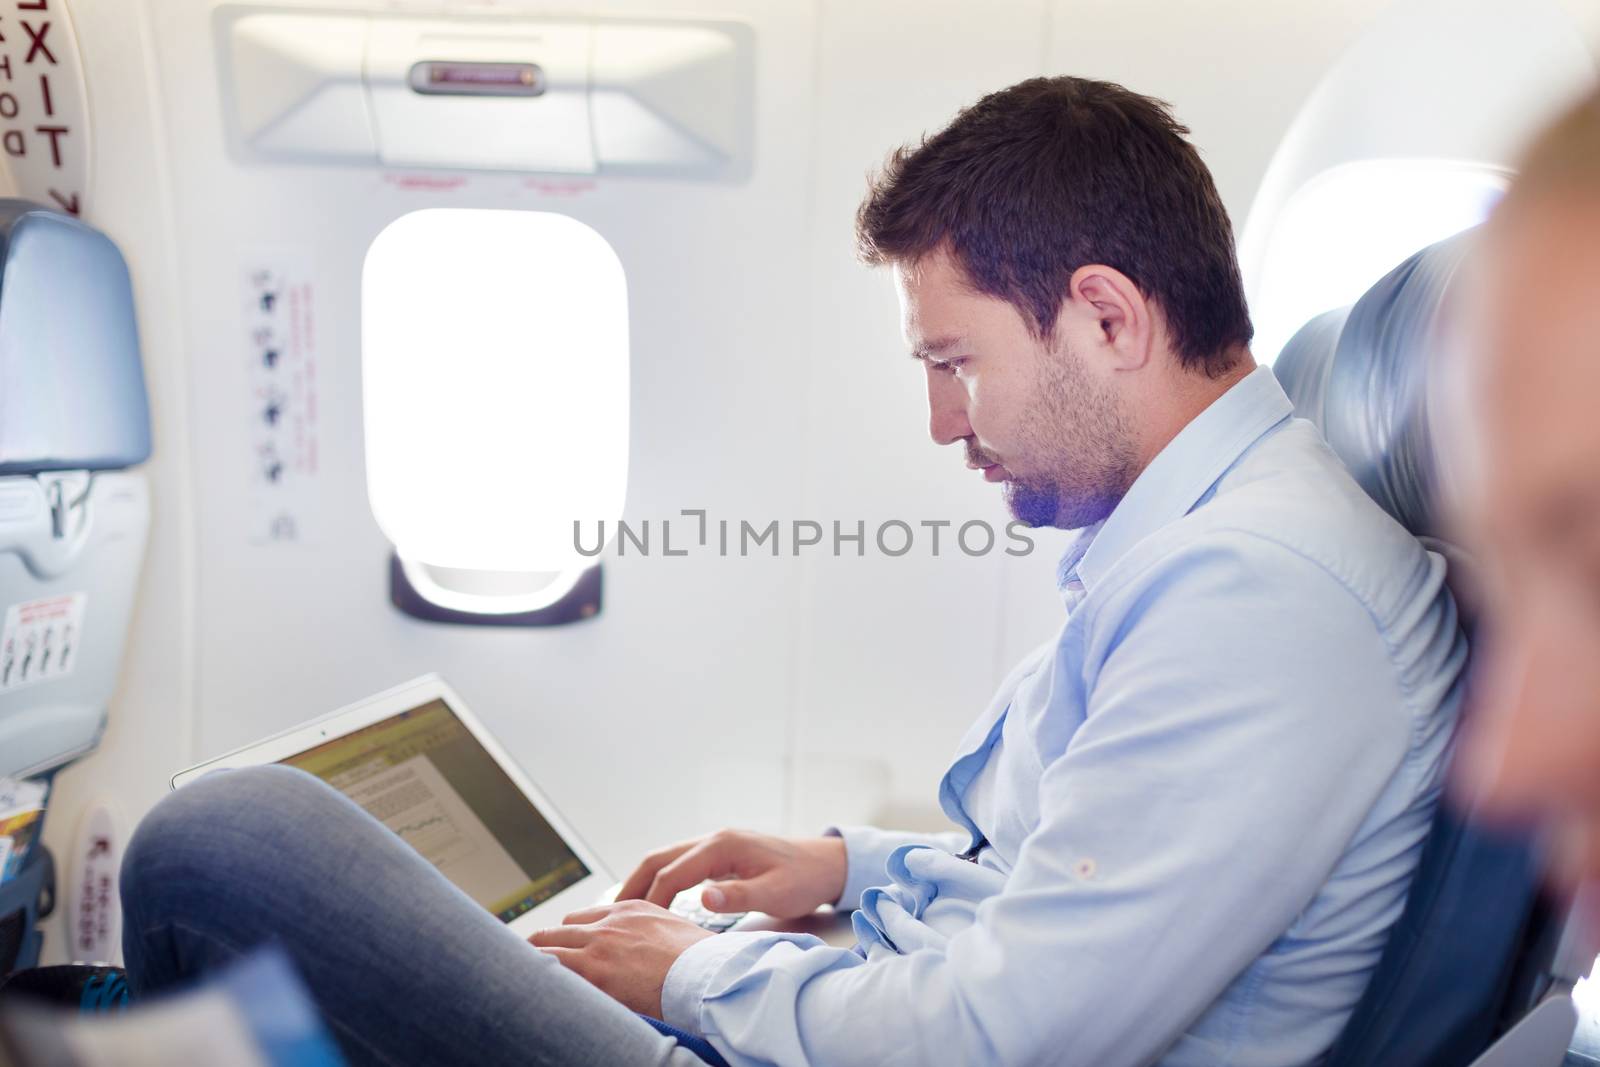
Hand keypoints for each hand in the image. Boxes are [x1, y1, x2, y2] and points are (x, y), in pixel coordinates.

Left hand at [529, 900, 713, 1016]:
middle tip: (533, 962)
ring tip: (519, 978)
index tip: (566, 948)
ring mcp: (598, 945)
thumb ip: (656, 936)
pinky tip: (529, 989)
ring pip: (545, 946)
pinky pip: (550, 970)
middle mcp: (609, 923)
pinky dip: (536, 979)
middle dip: (545, 945)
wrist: (706, 975)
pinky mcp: (593, 972)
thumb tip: (655, 955)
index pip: (585, 917)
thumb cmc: (701, 962)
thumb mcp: (678, 934)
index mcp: (631, 910)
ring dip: (534, 961)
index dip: (572, 936)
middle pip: (560, 929)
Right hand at [616, 829, 847, 917]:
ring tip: (622, 911)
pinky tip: (653, 901)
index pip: (672, 872)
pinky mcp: (718, 855)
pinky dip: (660, 880)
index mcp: (722, 845)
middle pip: (658, 859)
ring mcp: (714, 845)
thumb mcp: (776, 893)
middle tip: (610, 915)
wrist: (825, 864)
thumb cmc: (803, 879)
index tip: (633, 926)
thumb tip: (704, 899)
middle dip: (633, 885)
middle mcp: (713, 839)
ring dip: (643, 881)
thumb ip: (740, 896)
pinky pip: (679, 865)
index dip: (650, 899)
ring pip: (665, 859)